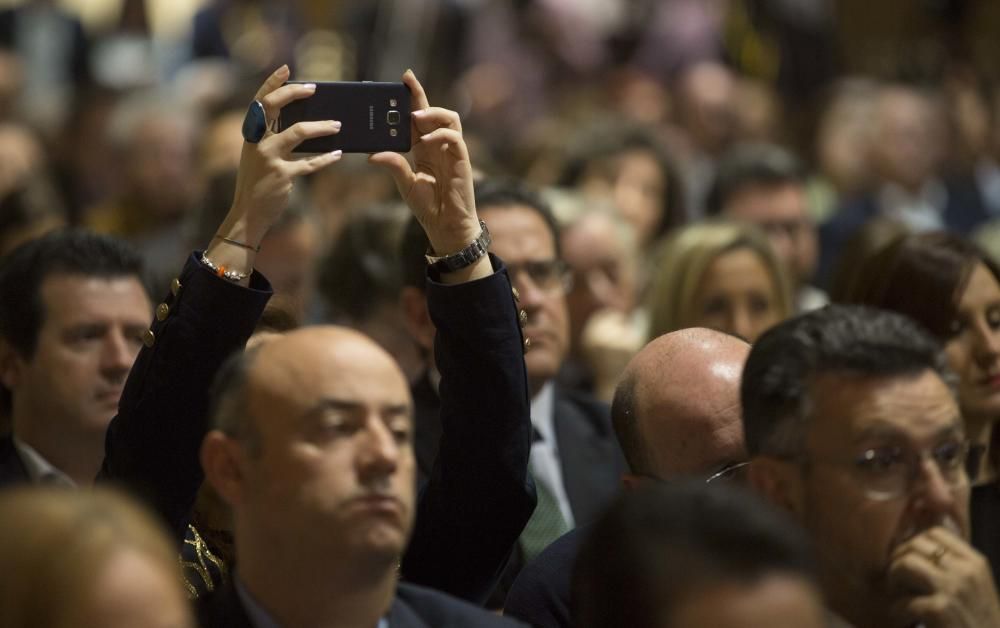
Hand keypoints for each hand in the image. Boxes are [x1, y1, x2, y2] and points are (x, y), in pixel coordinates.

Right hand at [209, 65, 341, 283]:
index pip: (260, 101)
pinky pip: (310, 163)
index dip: (272, 83)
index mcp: (250, 134)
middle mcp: (256, 142)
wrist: (248, 213)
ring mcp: (268, 158)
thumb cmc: (258, 182)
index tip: (286, 68)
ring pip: (298, 132)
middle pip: (274, 107)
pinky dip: (326, 159)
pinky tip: (339, 154)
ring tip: (338, 125)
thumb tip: (305, 122)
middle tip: (315, 88)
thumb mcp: (260, 156)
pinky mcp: (282, 176)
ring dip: (321, 127)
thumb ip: (273, 139)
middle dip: (294, 94)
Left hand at [368, 70, 480, 260]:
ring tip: (415, 117)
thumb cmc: (429, 207)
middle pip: (433, 111)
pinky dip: (439, 134)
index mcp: (424, 148)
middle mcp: (438, 145)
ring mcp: (451, 151)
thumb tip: (373, 155)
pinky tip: (425, 141)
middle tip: (406, 82)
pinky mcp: (461, 160)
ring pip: (449, 118)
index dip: (412, 98)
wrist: (446, 226)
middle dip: (420, 95)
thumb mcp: (405, 184)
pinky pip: (454, 137)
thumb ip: (394, 166)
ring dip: (432, 113)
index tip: (402, 80)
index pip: (418, 117)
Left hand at [888, 526, 999, 626]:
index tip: (908, 559)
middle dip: (898, 561)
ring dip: (894, 580)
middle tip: (896, 580)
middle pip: (915, 545)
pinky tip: (902, 618)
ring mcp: (953, 589)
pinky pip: (903, 600)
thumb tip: (915, 543)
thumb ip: (953, 565)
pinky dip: (897, 610)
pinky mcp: (940, 609)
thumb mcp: (974, 587)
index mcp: (975, 562)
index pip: (935, 533)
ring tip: (898, 595)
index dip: (914, 543)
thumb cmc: (978, 621)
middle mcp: (966, 571)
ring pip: (905, 564)